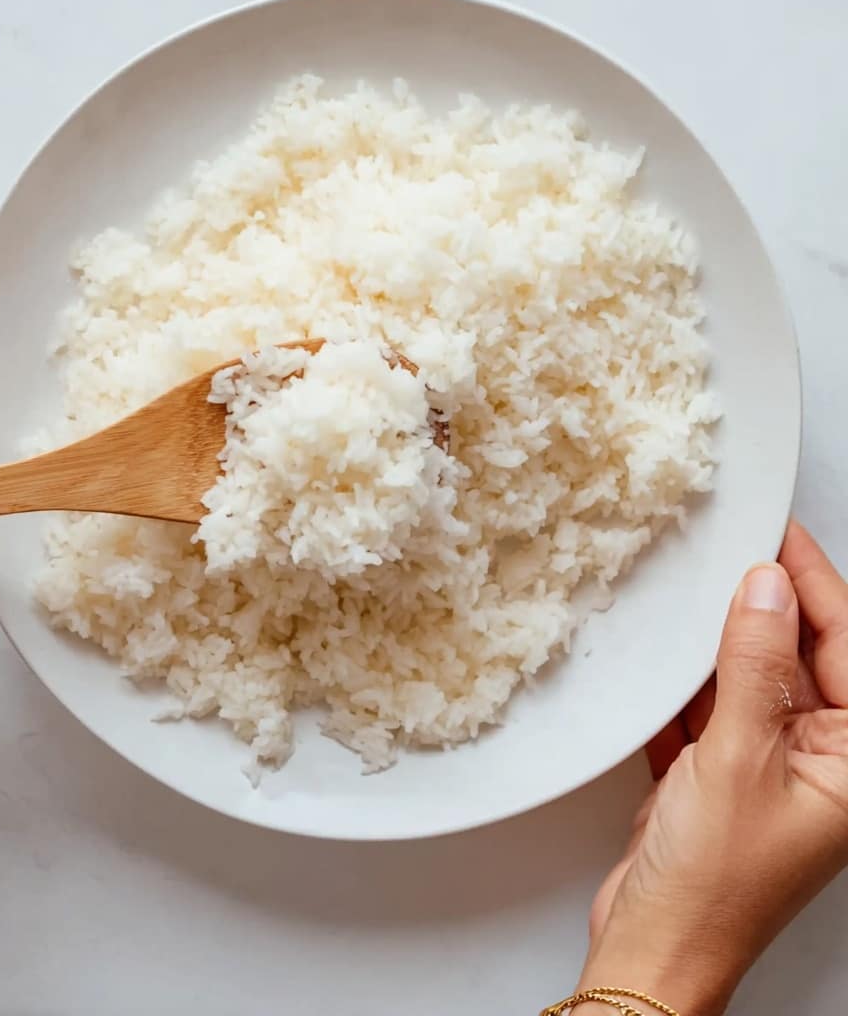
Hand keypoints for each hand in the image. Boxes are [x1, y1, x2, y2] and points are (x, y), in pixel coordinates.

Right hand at [578, 522, 847, 1015]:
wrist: (652, 947)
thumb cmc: (711, 884)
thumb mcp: (737, 757)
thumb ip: (754, 666)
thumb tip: (767, 589)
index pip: (846, 646)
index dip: (813, 583)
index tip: (778, 534)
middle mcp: (821, 762)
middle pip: (801, 656)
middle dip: (766, 605)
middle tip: (732, 548)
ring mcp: (769, 767)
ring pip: (751, 677)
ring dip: (719, 642)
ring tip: (691, 592)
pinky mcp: (722, 775)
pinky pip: (710, 708)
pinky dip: (686, 684)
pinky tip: (662, 659)